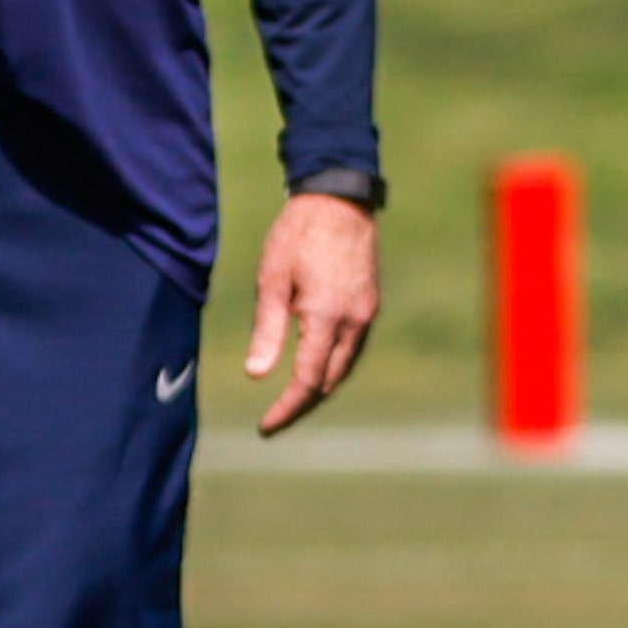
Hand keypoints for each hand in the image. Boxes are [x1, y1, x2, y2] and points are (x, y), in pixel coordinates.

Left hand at [246, 193, 380, 435]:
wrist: (340, 200)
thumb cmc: (298, 235)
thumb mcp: (272, 280)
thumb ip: (267, 330)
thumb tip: (257, 375)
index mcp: (326, 317)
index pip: (307, 380)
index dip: (286, 409)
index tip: (265, 427)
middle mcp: (353, 321)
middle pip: (329, 382)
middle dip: (303, 405)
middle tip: (275, 420)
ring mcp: (367, 313)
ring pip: (344, 368)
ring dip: (319, 388)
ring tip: (292, 400)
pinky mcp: (370, 304)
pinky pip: (353, 348)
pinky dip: (333, 367)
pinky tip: (315, 366)